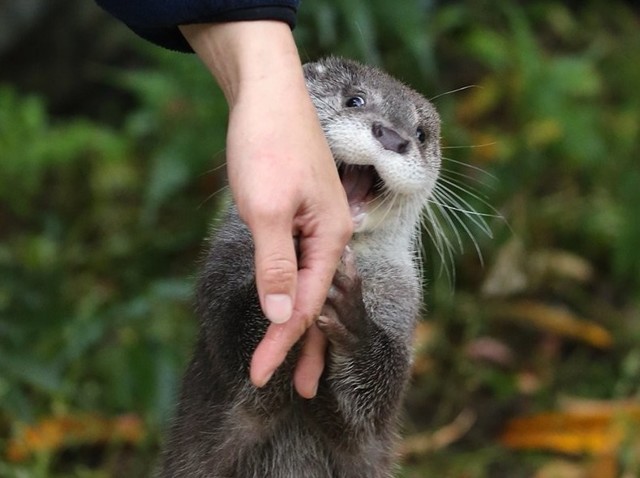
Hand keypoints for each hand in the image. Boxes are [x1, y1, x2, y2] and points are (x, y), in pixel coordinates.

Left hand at [179, 21, 352, 396]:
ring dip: (300, 323)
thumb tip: (285, 317)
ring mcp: (319, 225)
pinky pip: (302, 264)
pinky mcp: (302, 215)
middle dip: (303, 345)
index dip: (282, 342)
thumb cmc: (266, 145)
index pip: (308, 304)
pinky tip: (290, 304)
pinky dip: (294, 291)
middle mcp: (332, 235)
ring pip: (312, 285)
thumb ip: (277, 266)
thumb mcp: (266, 210)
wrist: (266, 94)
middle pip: (319, 301)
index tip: (261, 377)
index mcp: (332, 237)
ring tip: (296, 362)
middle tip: (299, 389)